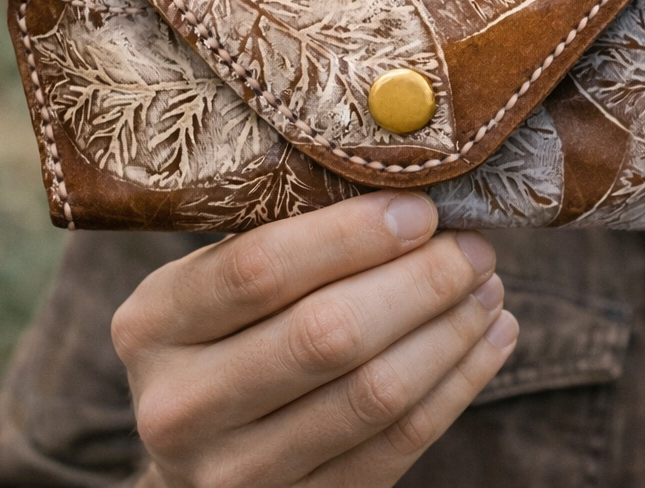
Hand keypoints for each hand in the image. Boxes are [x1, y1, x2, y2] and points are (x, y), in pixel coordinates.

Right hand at [111, 192, 516, 487]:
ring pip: (373, 394)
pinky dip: (458, 385)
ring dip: (451, 333)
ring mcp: (234, 473)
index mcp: (153, 323)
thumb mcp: (220, 279)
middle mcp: (180, 405)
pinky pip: (398, 444)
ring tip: (489, 289)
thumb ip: (291, 236)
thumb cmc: (229, 333)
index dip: (353, 236)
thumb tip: (413, 186)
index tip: (422, 210)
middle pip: (326, 335)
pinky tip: (491, 338)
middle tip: (475, 248)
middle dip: (421, 284)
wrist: (202, 450)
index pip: (260, 269)